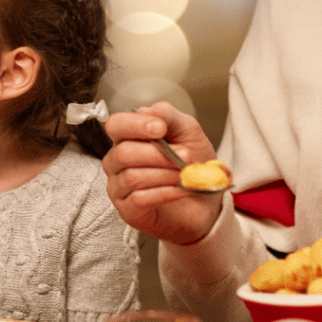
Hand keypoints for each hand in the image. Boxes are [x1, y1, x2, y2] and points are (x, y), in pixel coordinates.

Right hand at [103, 102, 221, 244]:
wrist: (206, 202)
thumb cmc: (192, 165)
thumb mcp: (188, 132)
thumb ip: (168, 116)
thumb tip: (147, 111)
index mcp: (128, 138)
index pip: (115, 125)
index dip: (135, 125)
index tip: (161, 129)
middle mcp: (117, 161)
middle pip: (124, 153)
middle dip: (158, 154)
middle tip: (185, 157)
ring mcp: (119, 187)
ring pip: (132, 177)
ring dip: (164, 174)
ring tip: (185, 175)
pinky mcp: (128, 210)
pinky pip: (139, 199)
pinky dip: (165, 193)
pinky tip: (180, 190)